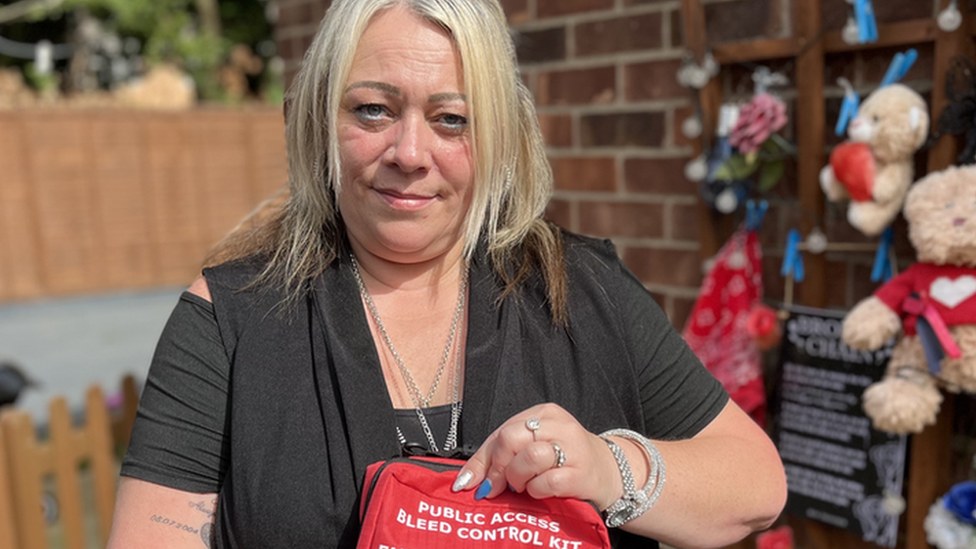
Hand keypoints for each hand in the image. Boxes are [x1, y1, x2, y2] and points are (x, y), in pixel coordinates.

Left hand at [452, 403, 622, 509]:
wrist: (608, 472)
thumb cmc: (563, 459)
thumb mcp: (531, 447)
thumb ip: (496, 458)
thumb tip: (465, 481)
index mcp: (544, 412)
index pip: (503, 429)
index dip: (486, 458)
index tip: (479, 481)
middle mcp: (559, 425)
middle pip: (512, 438)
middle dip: (500, 466)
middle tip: (501, 484)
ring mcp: (573, 448)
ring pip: (530, 457)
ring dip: (518, 477)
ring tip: (523, 485)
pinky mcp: (581, 473)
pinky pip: (547, 482)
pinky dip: (537, 490)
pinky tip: (541, 491)